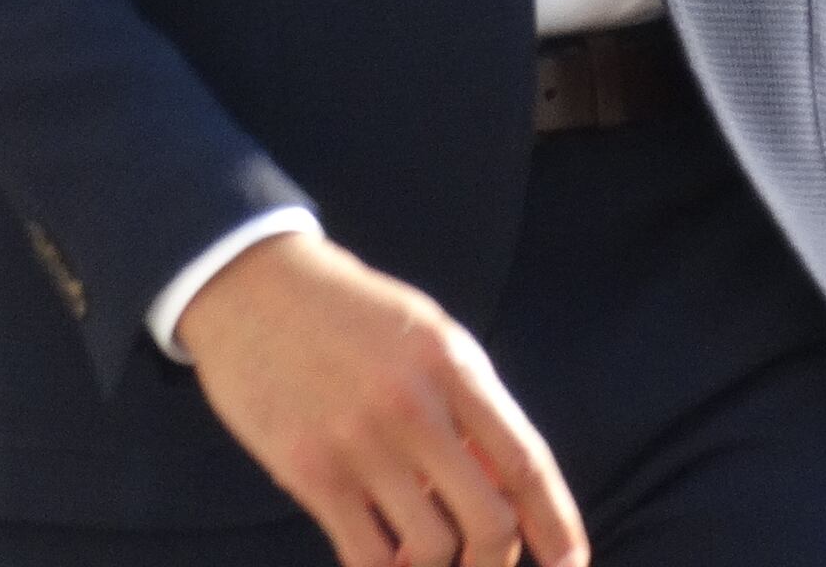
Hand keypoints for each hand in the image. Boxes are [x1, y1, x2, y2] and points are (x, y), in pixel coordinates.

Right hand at [178, 231, 586, 566]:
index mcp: (454, 363)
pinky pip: (366, 555)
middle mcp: (416, 405)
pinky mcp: (310, 472)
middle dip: (498, 562)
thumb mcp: (425, 334)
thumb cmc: (350, 314)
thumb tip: (502, 485)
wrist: (253, 287)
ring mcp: (361, 442)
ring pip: (431, 550)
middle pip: (490, 521)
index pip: (525, 461)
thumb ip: (468, 403)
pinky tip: (385, 563)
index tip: (572, 564)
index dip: (558, 523)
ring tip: (424, 559)